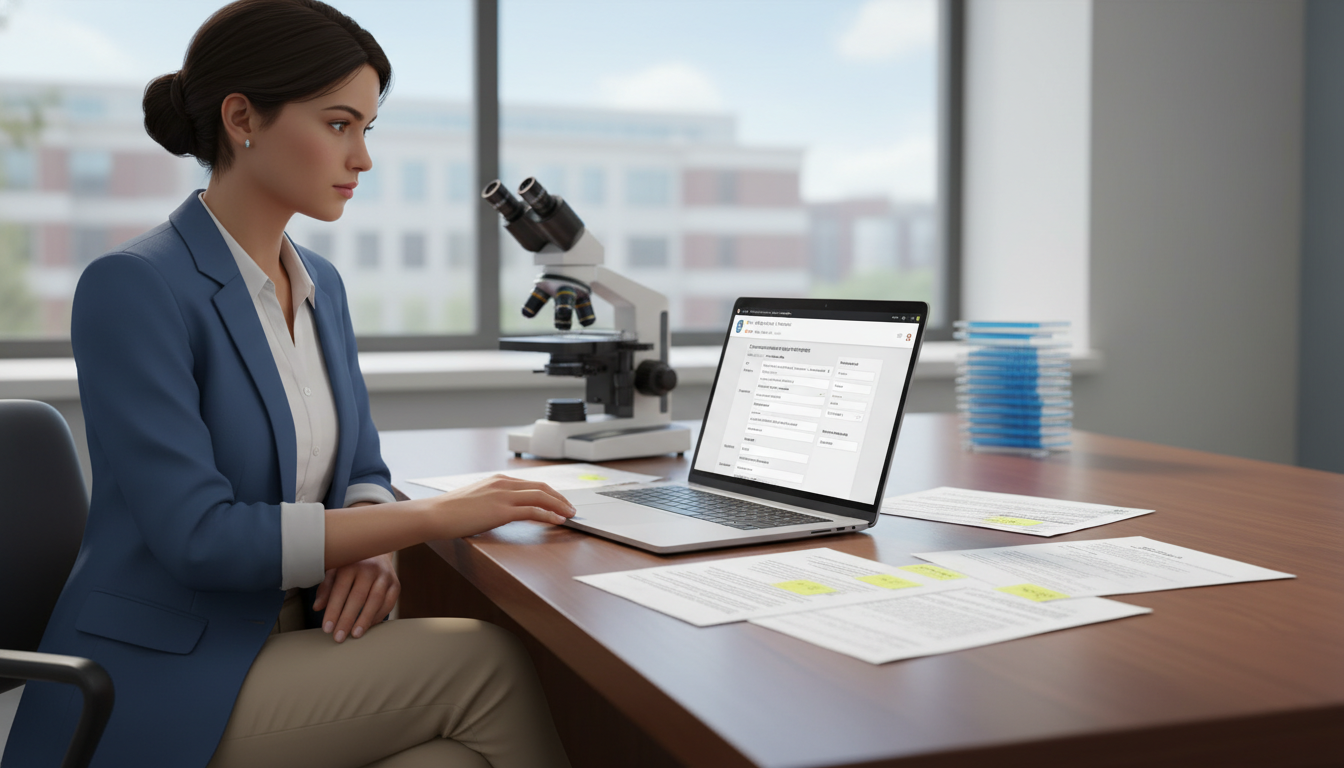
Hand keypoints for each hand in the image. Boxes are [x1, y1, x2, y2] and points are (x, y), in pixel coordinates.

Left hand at [312, 552, 398, 642]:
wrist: (377, 553)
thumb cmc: (351, 566)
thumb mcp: (334, 572)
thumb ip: (326, 588)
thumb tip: (317, 607)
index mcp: (350, 564)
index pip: (340, 590)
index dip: (333, 611)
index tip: (327, 628)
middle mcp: (369, 568)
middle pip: (358, 597)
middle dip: (347, 619)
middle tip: (339, 637)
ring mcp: (385, 576)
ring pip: (375, 601)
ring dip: (364, 620)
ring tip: (355, 635)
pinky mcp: (395, 584)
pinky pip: (388, 603)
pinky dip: (378, 616)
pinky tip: (368, 626)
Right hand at [428, 474, 575, 539]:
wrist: (435, 514)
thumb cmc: (451, 511)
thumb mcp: (476, 499)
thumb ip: (492, 500)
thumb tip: (502, 510)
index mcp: (498, 480)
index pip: (532, 483)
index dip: (550, 492)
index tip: (559, 501)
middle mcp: (503, 483)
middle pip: (541, 487)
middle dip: (560, 498)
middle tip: (571, 508)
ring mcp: (503, 496)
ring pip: (541, 496)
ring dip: (559, 506)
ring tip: (570, 515)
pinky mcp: (501, 511)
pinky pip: (532, 510)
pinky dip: (548, 515)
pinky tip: (557, 520)